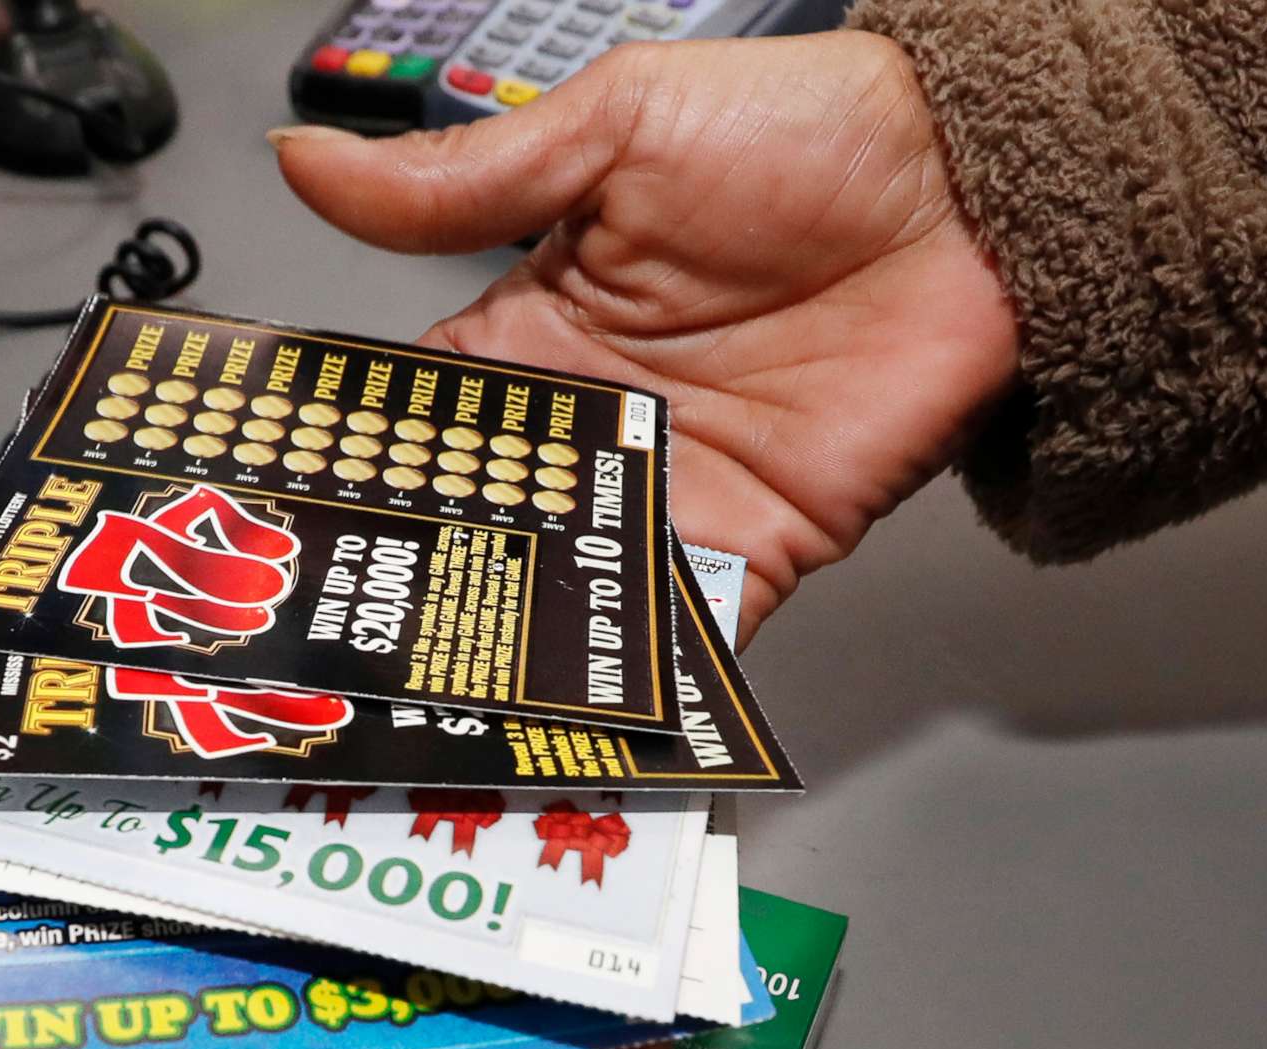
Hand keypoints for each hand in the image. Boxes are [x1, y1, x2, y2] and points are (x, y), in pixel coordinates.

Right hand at [272, 33, 1016, 641]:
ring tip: (448, 693)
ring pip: (574, 593)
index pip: (426, 420)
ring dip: (520, 643)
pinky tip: (592, 703)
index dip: (361, 466)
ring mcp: (678, 495)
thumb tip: (311, 165)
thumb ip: (463, 179)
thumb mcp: (615, 126)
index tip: (292, 514)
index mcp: (539, 328)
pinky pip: (691, 629)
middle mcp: (599, 427)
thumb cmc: (811, 132)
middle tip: (352, 635)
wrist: (974, 184)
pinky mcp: (762, 546)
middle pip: (488, 529)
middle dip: (426, 583)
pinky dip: (648, 677)